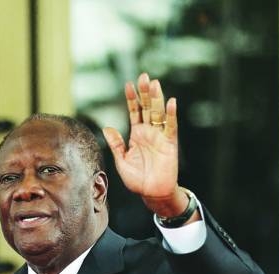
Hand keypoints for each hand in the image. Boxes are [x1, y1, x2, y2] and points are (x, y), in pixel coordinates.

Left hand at [102, 72, 189, 217]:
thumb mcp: (121, 161)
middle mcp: (148, 132)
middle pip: (147, 107)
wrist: (151, 193)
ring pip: (158, 113)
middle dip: (145, 92)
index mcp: (136, 134)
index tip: (128, 84)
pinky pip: (170, 126)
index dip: (132, 98)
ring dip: (156, 98)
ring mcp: (160, 136)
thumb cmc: (137, 179)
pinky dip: (171, 114)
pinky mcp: (169, 143)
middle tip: (143, 76)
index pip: (134, 112)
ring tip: (154, 83)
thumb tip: (107, 127)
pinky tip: (171, 102)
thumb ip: (116, 144)